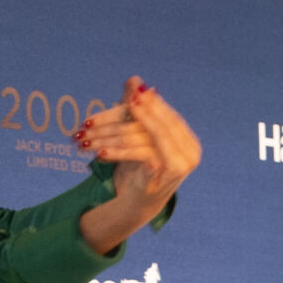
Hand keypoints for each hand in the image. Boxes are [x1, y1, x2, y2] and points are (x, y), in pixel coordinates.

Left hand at [75, 77, 200, 250]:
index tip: (132, 96)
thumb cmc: (141, 166)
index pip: (168, 118)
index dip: (151, 106)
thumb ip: (140, 109)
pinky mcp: (161, 179)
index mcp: (188, 141)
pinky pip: (137, 158)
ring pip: (142, 141)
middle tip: (119, 105)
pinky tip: (101, 154)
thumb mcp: (140, 136)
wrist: (140, 202)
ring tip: (93, 137)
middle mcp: (189, 153)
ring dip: (113, 137)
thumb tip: (134, 79)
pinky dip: (118, 154)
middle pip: (154, 128)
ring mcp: (178, 167)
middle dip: (130, 117)